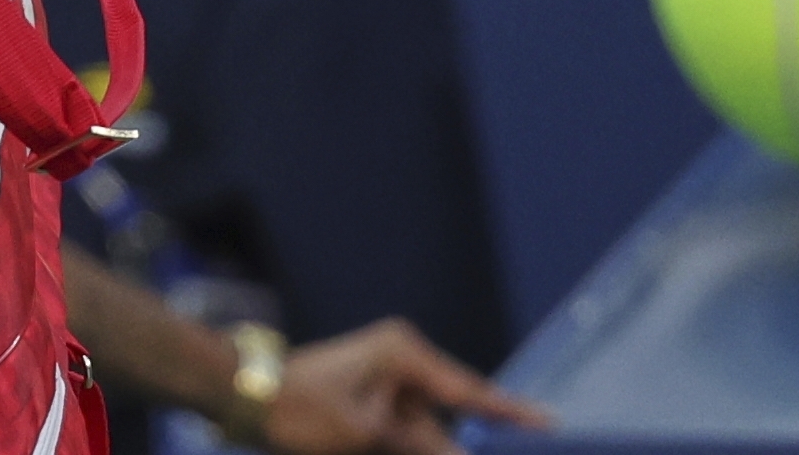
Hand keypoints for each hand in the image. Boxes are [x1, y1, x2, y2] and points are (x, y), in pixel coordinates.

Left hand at [256, 317, 545, 454]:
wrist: (247, 396)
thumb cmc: (302, 410)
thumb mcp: (367, 435)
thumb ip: (420, 447)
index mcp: (403, 353)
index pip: (468, 390)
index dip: (511, 412)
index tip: (550, 424)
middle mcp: (401, 357)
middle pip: (450, 411)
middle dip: (467, 441)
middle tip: (516, 437)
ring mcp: (387, 375)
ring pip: (426, 427)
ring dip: (430, 447)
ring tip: (374, 439)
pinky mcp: (374, 395)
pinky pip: (405, 428)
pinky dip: (409, 445)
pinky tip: (414, 447)